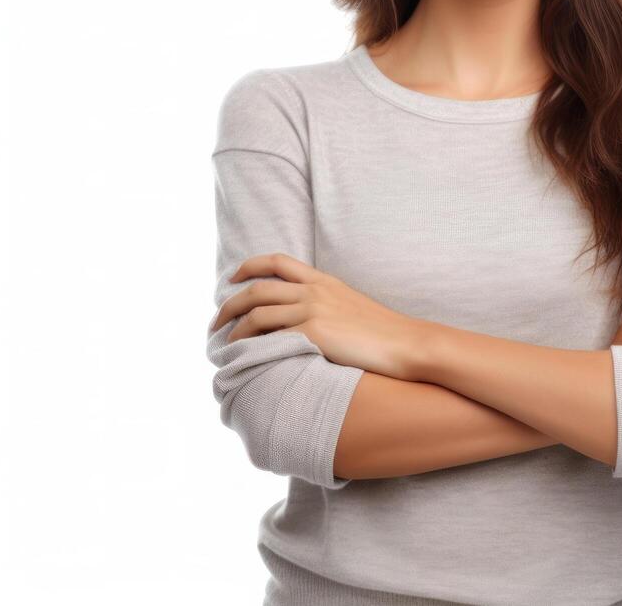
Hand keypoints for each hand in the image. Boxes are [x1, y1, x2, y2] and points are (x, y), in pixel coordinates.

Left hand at [208, 253, 432, 380]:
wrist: (406, 343)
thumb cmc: (384, 331)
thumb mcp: (352, 304)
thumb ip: (328, 303)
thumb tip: (307, 315)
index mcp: (323, 281)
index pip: (277, 262)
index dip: (249, 267)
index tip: (232, 279)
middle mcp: (315, 291)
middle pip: (258, 289)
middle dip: (229, 304)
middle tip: (215, 322)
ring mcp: (314, 312)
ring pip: (257, 314)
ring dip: (234, 330)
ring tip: (224, 345)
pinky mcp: (314, 335)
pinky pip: (271, 339)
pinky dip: (252, 347)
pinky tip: (245, 358)